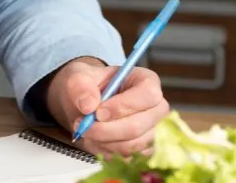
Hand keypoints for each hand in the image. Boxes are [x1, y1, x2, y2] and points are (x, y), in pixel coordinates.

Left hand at [46, 58, 168, 158]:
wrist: (87, 105)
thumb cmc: (89, 87)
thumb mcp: (78, 77)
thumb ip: (80, 85)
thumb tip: (88, 104)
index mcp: (146, 81)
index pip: (148, 95)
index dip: (123, 106)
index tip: (98, 112)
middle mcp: (157, 107)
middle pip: (137, 126)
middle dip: (106, 130)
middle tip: (84, 126)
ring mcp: (154, 131)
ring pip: (131, 146)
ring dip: (104, 142)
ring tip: (87, 130)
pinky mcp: (145, 150)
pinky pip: (127, 158)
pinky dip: (107, 152)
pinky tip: (96, 140)